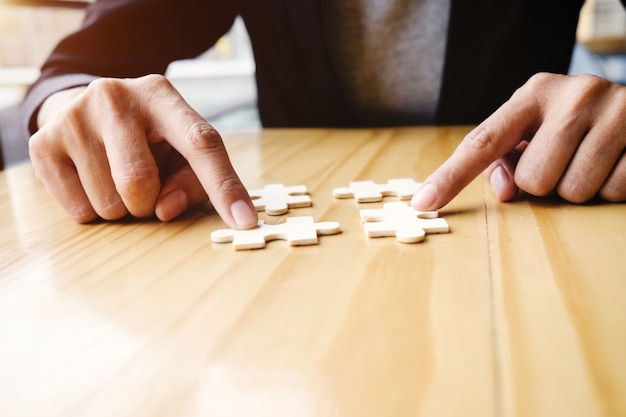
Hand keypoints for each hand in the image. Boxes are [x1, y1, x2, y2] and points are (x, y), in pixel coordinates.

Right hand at [29, 74, 257, 227]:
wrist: (85, 110)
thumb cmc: (147, 138)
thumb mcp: (179, 151)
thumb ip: (192, 183)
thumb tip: (164, 211)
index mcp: (161, 95)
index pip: (201, 143)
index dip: (224, 187)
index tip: (245, 221)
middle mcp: (115, 97)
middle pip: (139, 184)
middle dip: (148, 203)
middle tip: (143, 186)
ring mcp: (74, 117)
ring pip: (109, 204)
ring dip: (121, 208)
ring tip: (116, 177)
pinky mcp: (43, 143)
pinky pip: (80, 212)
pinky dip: (93, 211)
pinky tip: (92, 180)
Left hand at [411, 73, 625, 209]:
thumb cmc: (574, 122)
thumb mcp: (536, 127)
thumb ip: (506, 156)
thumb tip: (505, 192)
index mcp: (533, 94)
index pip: (482, 142)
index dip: (450, 177)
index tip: (423, 203)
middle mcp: (573, 95)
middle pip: (533, 181)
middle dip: (545, 183)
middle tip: (563, 160)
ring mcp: (615, 111)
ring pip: (573, 191)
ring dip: (578, 188)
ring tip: (590, 160)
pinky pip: (614, 192)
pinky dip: (611, 188)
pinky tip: (616, 161)